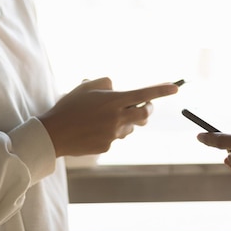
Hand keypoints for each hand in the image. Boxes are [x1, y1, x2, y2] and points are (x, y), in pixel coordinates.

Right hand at [40, 77, 178, 156]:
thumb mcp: (85, 87)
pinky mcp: (107, 147)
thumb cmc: (68, 107)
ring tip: (103, 118)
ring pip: (129, 127)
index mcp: (113, 101)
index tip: (176, 87)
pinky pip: (115, 138)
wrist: (53, 134)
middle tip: (143, 106)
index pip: (144, 94)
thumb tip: (117, 88)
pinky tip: (92, 130)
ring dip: (125, 122)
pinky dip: (109, 133)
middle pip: (144, 115)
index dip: (162, 90)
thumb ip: (106, 84)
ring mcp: (113, 134)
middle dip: (147, 110)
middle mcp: (117, 118)